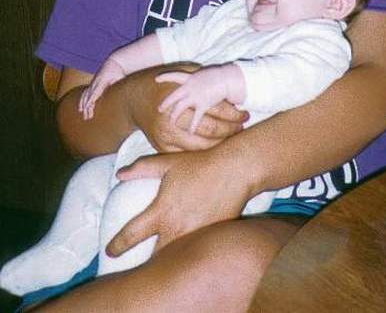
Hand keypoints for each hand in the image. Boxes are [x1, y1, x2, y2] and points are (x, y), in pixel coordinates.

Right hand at [78, 58, 126, 119]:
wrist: (112, 63)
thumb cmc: (118, 72)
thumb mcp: (120, 77)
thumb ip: (119, 84)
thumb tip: (123, 92)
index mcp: (102, 81)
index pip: (95, 92)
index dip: (91, 100)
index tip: (88, 107)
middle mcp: (95, 82)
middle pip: (89, 96)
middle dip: (87, 106)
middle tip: (87, 117)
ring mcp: (92, 83)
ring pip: (85, 95)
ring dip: (83, 104)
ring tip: (82, 113)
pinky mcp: (92, 84)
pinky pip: (85, 93)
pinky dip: (82, 100)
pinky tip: (81, 107)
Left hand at [106, 146, 249, 256]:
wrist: (235, 171)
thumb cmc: (199, 165)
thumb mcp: (167, 162)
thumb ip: (141, 168)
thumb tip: (119, 174)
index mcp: (162, 211)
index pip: (132, 235)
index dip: (117, 245)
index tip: (110, 252)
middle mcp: (177, 228)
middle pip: (153, 257)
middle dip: (144, 262)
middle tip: (135, 263)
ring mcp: (195, 236)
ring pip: (174, 258)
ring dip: (164, 259)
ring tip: (157, 260)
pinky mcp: (210, 238)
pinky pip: (193, 251)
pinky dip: (185, 253)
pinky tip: (183, 252)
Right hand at [126, 65, 247, 152]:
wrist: (131, 101)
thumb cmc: (159, 84)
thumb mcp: (179, 72)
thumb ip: (199, 73)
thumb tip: (222, 77)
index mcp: (181, 98)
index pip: (215, 108)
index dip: (233, 112)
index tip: (245, 113)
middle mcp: (173, 120)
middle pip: (211, 129)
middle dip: (231, 129)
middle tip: (242, 127)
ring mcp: (167, 137)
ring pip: (202, 146)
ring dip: (221, 143)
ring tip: (233, 137)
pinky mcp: (163, 148)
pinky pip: (189, 154)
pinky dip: (205, 151)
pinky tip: (216, 146)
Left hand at [156, 66, 237, 133]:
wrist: (227, 78)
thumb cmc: (219, 76)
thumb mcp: (206, 75)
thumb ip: (200, 79)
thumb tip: (200, 80)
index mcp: (190, 78)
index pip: (175, 75)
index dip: (165, 76)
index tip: (156, 79)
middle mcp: (190, 87)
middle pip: (173, 96)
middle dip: (166, 103)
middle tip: (159, 109)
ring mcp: (195, 95)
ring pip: (179, 107)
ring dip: (174, 116)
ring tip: (171, 122)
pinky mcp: (203, 104)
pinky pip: (196, 117)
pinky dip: (193, 125)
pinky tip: (190, 132)